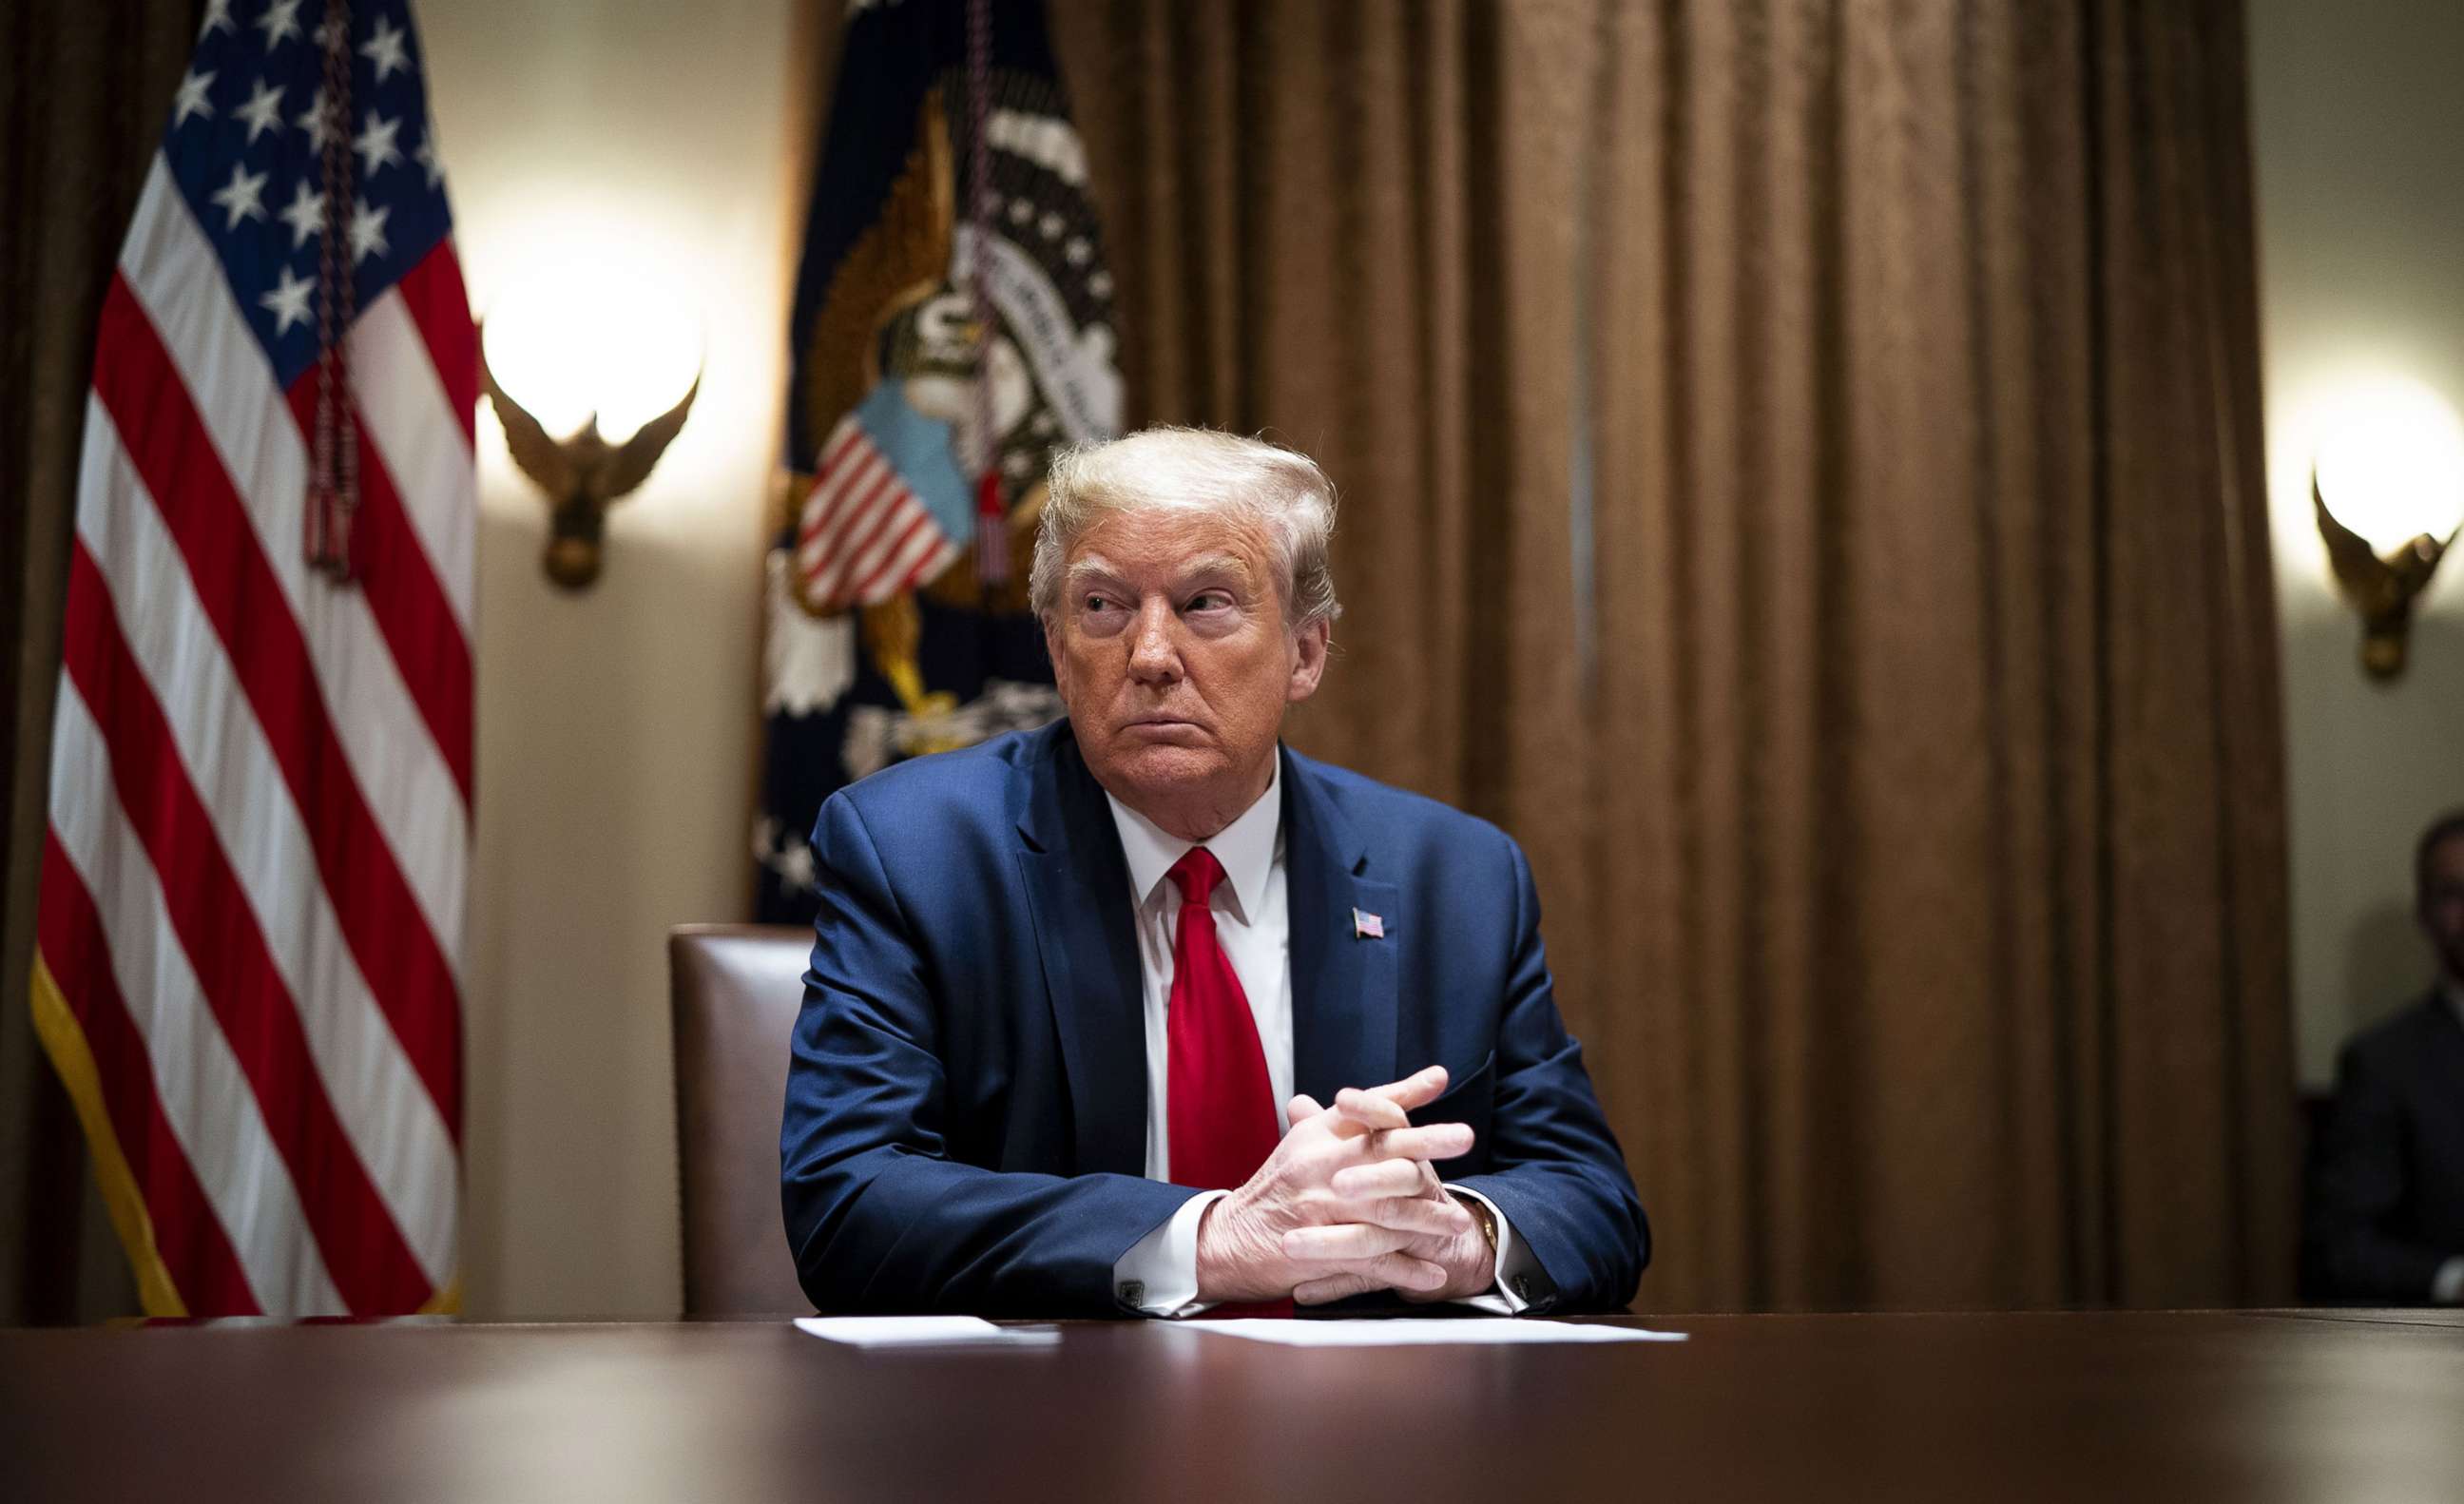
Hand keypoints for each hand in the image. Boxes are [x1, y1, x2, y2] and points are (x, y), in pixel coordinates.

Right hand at [1193, 1065, 1475, 1304]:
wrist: (1228, 1239)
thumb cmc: (1273, 1191)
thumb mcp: (1302, 1147)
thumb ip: (1341, 1124)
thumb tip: (1377, 1099)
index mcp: (1316, 1136)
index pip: (1364, 1107)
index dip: (1403, 1092)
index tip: (1439, 1080)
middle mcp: (1318, 1164)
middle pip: (1381, 1148)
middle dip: (1428, 1143)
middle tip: (1465, 1137)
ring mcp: (1319, 1207)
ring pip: (1385, 1208)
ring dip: (1428, 1217)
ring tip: (1458, 1223)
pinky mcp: (1319, 1249)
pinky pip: (1373, 1259)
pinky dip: (1406, 1269)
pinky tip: (1434, 1274)